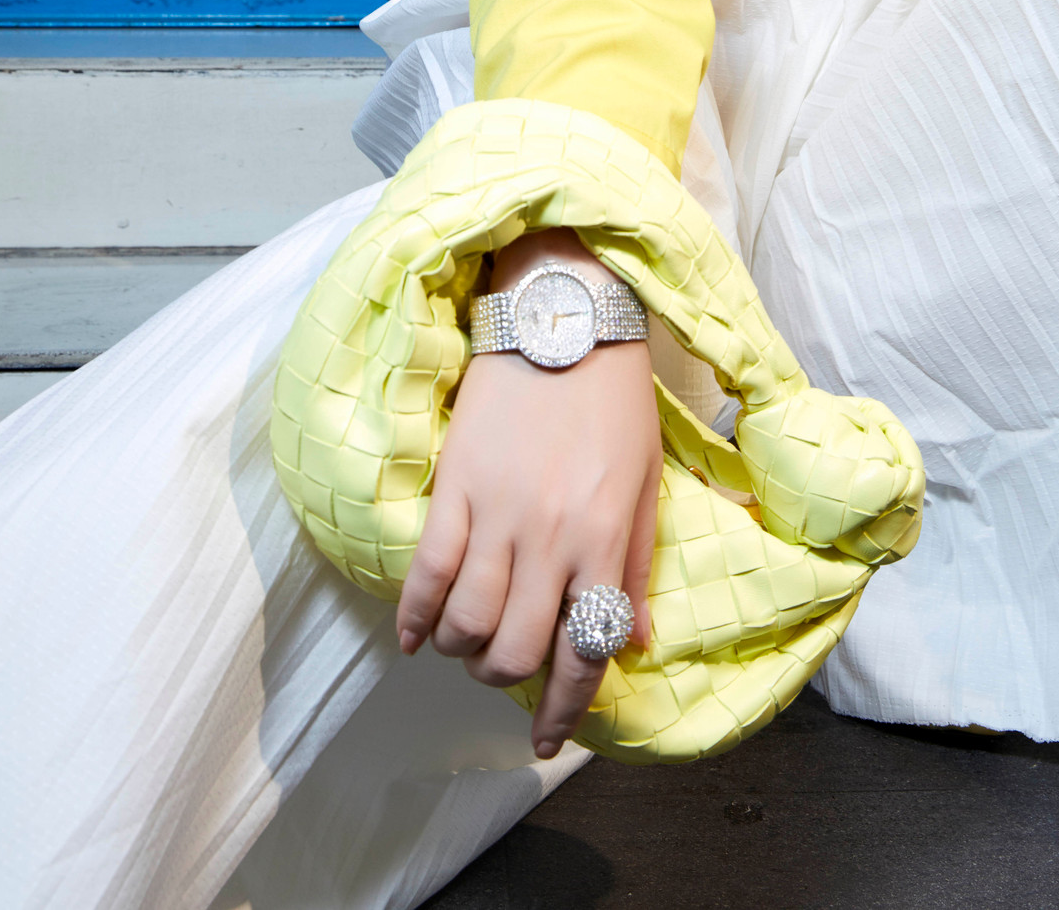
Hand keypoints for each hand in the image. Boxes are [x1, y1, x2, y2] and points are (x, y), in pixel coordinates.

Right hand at [395, 228, 662, 759]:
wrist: (564, 318)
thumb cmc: (613, 398)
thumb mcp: (643, 482)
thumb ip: (633, 565)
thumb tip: (631, 641)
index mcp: (603, 539)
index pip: (584, 652)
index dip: (563, 710)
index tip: (548, 740)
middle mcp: (550, 536)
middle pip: (513, 649)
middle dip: (505, 677)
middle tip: (502, 666)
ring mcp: (497, 511)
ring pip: (466, 623)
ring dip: (462, 651)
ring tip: (465, 643)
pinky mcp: (454, 484)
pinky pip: (426, 571)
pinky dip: (416, 618)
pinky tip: (415, 638)